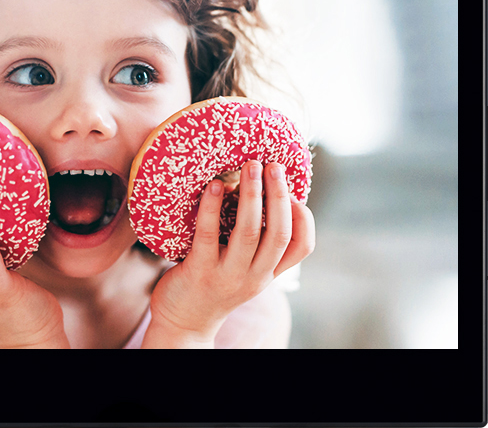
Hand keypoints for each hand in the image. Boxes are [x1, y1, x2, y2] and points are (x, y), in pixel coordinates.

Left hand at [142, 160, 314, 347]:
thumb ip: (257, 245)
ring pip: (249, 231)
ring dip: (252, 194)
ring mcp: (228, 275)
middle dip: (279, 194)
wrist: (183, 323)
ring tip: (250, 166)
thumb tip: (262, 195)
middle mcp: (254, 276)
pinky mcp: (200, 271)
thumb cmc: (212, 286)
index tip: (293, 191)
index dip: (304, 217)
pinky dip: (213, 206)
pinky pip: (209, 234)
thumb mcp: (244, 270)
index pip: (302, 247)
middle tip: (272, 164)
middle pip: (279, 232)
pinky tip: (215, 186)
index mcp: (268, 273)